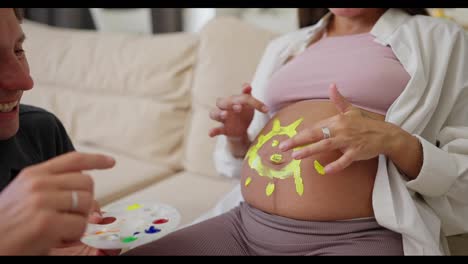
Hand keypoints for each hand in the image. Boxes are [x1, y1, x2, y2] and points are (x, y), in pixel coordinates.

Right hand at [0, 152, 114, 254]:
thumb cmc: (7, 223)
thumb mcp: (25, 194)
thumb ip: (53, 187)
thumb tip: (87, 195)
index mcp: (34, 174)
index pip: (73, 159)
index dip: (96, 159)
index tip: (110, 162)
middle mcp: (38, 183)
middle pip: (86, 182)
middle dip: (86, 200)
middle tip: (72, 215)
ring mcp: (42, 202)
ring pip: (86, 203)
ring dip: (80, 219)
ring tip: (62, 228)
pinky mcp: (46, 223)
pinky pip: (80, 225)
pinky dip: (75, 235)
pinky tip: (59, 238)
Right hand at [208, 83, 268, 138]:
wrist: (242, 130)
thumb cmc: (244, 113)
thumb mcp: (248, 105)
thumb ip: (247, 95)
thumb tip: (247, 85)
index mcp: (233, 100)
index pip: (241, 97)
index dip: (252, 101)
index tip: (266, 109)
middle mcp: (225, 107)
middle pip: (221, 102)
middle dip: (229, 104)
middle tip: (239, 107)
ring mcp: (223, 118)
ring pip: (214, 113)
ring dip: (219, 113)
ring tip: (224, 115)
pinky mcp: (222, 129)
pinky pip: (216, 129)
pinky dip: (213, 131)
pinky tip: (211, 133)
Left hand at [279, 83, 396, 173]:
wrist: (385, 134)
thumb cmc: (364, 123)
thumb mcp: (351, 110)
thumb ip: (339, 100)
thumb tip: (332, 85)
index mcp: (337, 120)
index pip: (314, 127)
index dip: (300, 134)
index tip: (287, 139)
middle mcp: (340, 129)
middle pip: (315, 135)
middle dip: (297, 140)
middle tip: (282, 147)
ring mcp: (348, 141)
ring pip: (325, 146)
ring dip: (310, 150)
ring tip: (295, 156)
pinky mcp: (356, 152)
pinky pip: (344, 160)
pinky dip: (336, 165)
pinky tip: (325, 171)